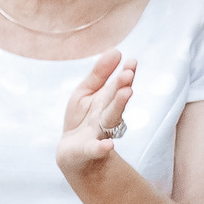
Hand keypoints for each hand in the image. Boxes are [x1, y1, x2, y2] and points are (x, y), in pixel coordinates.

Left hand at [57, 50, 136, 175]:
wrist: (72, 153)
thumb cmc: (81, 120)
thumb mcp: (86, 93)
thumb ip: (99, 74)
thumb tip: (117, 51)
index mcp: (106, 102)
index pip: (117, 86)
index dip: (125, 74)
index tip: (132, 61)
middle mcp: (105, 117)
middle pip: (116, 101)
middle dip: (122, 87)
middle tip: (128, 74)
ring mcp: (98, 134)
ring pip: (110, 119)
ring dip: (118, 106)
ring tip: (126, 92)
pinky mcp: (87, 150)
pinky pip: (95, 149)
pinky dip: (101, 148)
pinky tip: (108, 145)